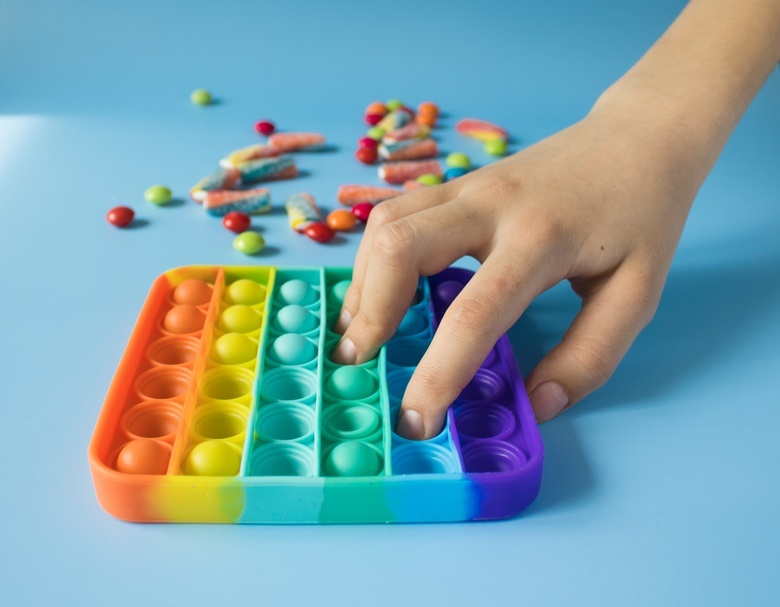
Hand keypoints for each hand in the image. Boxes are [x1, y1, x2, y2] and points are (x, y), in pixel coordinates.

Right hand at [332, 103, 703, 437]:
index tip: (415, 420)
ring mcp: (468, 185)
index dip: (438, 373)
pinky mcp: (458, 182)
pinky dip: (375, 256)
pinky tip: (381, 290)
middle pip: (401, 247)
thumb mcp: (637, 294)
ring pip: (386, 223)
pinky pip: (395, 212)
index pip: (475, 313)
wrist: (638, 137)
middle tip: (362, 364)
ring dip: (363, 282)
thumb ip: (589, 356)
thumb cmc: (641, 217)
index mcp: (541, 239)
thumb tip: (537, 404)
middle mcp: (491, 205)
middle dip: (370, 313)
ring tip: (362, 333)